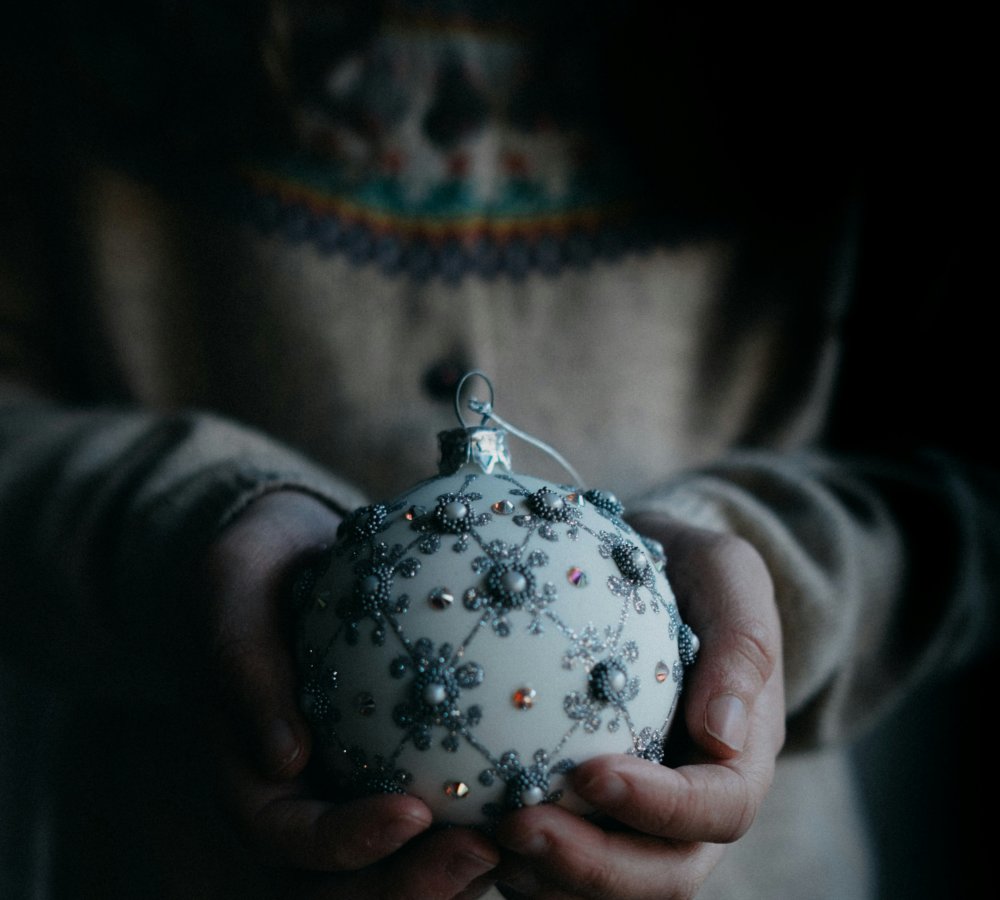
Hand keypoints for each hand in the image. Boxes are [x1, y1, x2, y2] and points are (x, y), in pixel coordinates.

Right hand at [194, 490, 499, 898]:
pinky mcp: (400, 770)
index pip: (291, 837)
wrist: (296, 558)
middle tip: (484, 851)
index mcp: (253, 779)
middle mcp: (305, 803)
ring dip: (458, 873)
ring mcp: (353, 794)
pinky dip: (484, 818)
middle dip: (414, 886)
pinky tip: (539, 794)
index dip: (348, 843)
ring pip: (401, 866)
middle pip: (350, 884)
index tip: (414, 812)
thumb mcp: (231, 586)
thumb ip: (244, 663)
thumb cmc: (257, 568)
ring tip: (523, 842)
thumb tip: (286, 760)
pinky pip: (442, 813)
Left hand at [492, 515, 784, 898]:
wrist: (658, 574)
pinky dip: (524, 857)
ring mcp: (646, 815)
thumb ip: (743, 644)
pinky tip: (468, 826)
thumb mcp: (728, 573)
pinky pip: (565, 854)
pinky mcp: (596, 810)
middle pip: (664, 874)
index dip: (661, 808)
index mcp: (743, 756)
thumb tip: (724, 735)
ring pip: (612, 884)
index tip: (589, 773)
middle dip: (594, 868)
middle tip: (516, 828)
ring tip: (485, 840)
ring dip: (551, 878)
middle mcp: (697, 804)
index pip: (719, 807)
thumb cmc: (694, 570)